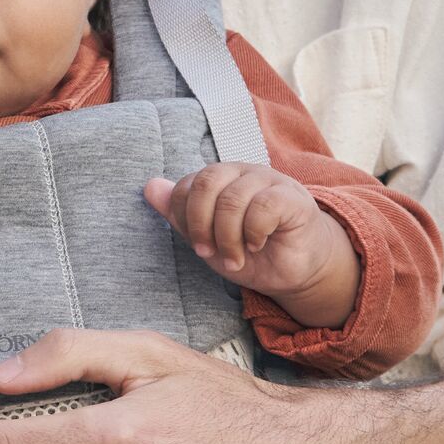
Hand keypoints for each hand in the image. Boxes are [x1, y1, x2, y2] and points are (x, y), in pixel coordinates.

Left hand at [144, 164, 357, 329]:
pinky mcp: (292, 197)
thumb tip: (150, 187)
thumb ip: (179, 214)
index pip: (188, 185)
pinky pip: (263, 207)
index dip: (185, 219)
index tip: (198, 247)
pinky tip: (257, 245)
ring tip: (236, 259)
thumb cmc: (250, 251)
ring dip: (228, 238)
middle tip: (209, 253)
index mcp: (220, 179)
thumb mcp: (208, 238)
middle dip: (201, 225)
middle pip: (207, 182)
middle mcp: (243, 173)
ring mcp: (269, 181)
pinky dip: (253, 232)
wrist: (293, 270)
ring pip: (233, 199)